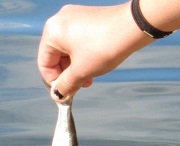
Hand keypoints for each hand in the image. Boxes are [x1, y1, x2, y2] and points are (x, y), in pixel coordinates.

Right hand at [38, 2, 152, 99]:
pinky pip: (77, 40)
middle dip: (66, 74)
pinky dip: (82, 55)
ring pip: (67, 49)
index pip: (44, 63)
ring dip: (75, 67)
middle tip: (78, 87)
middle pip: (55, 56)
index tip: (64, 93)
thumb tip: (58, 95)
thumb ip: (66, 85)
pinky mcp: (87, 17)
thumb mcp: (81, 71)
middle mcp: (60, 21)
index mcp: (52, 31)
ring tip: (88, 78)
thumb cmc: (105, 45)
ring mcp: (74, 17)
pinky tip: (93, 65)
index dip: (53, 82)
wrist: (134, 27)